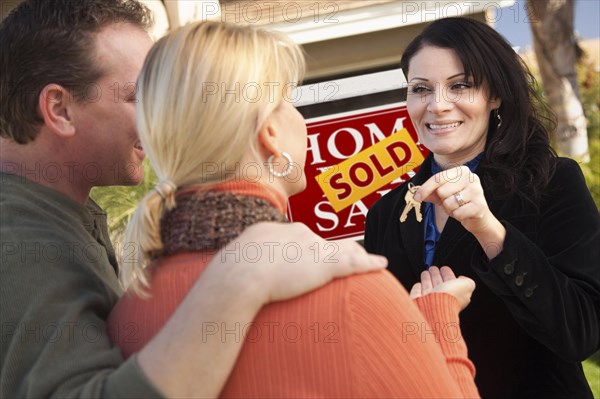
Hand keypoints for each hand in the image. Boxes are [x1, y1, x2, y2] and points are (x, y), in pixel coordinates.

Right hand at [218, 222, 387, 303]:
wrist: (239, 274)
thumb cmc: (230, 274)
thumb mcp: (233, 263)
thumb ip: (241, 264)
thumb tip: (231, 274)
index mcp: (276, 231)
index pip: (299, 237)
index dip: (309, 247)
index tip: (312, 255)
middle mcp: (298, 234)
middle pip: (324, 242)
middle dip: (336, 249)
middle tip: (347, 256)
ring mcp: (313, 247)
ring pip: (343, 249)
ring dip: (357, 255)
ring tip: (368, 260)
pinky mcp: (326, 264)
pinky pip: (355, 263)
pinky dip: (370, 264)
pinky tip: (381, 264)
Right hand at [410, 266, 474, 310]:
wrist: (435, 307)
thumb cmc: (451, 298)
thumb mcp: (467, 286)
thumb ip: (468, 281)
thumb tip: (463, 279)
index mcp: (454, 294)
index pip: (450, 282)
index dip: (448, 274)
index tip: (444, 269)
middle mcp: (442, 298)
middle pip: (438, 284)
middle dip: (436, 275)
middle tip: (433, 269)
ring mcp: (429, 300)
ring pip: (428, 287)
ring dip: (427, 279)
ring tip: (426, 273)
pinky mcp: (418, 301)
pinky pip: (418, 293)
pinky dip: (418, 288)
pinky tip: (418, 284)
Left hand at [413, 166, 496, 234]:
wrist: (478, 218)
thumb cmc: (459, 203)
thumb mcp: (442, 196)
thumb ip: (430, 192)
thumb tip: (416, 193)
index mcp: (461, 171)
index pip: (437, 178)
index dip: (425, 189)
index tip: (417, 198)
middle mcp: (471, 177)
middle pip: (442, 191)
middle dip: (443, 200)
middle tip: (452, 203)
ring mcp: (477, 190)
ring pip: (449, 203)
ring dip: (450, 209)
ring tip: (458, 208)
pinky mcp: (480, 205)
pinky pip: (457, 213)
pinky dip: (457, 216)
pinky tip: (464, 213)